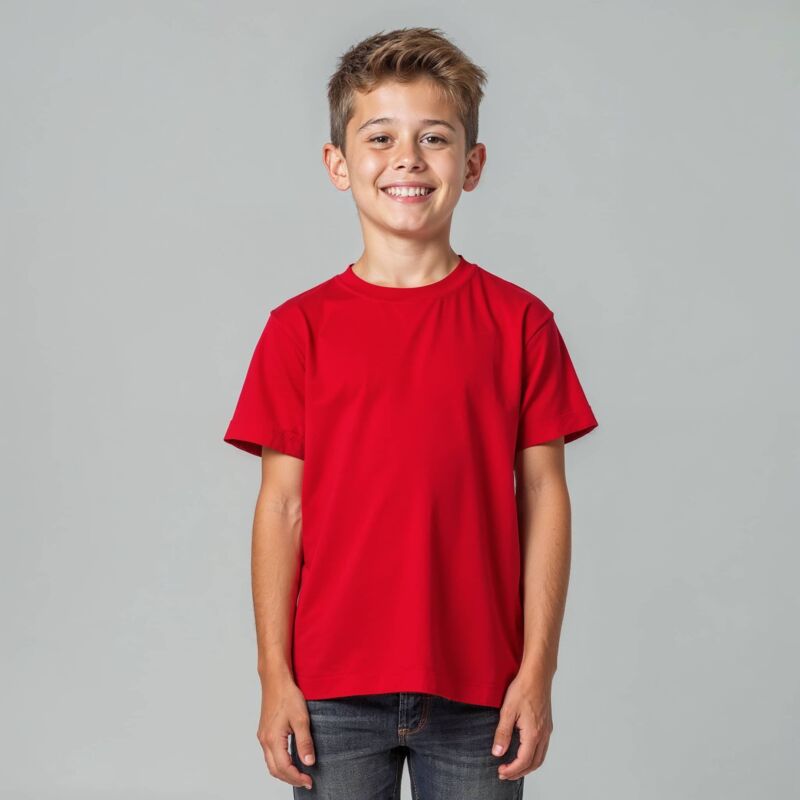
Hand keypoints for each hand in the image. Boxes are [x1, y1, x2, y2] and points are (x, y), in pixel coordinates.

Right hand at [256, 673, 315, 790]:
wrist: (275, 680)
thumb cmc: (288, 695)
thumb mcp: (301, 719)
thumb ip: (304, 742)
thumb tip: (309, 762)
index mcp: (273, 739)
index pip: (284, 768)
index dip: (297, 777)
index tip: (310, 781)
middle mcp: (264, 740)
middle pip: (275, 770)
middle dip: (290, 779)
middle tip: (306, 781)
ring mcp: (263, 736)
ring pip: (271, 763)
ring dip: (284, 772)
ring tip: (300, 773)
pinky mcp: (264, 732)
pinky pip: (269, 754)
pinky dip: (279, 762)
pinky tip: (290, 760)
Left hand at [491, 672, 553, 780]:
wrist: (537, 674)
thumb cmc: (523, 688)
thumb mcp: (507, 710)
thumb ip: (502, 733)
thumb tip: (498, 752)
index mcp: (533, 733)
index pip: (523, 761)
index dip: (512, 770)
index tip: (500, 772)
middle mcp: (543, 734)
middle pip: (534, 763)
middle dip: (519, 772)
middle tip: (505, 774)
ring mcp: (547, 730)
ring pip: (540, 757)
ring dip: (527, 766)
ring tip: (513, 767)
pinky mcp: (547, 724)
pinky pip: (543, 748)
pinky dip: (534, 756)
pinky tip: (524, 752)